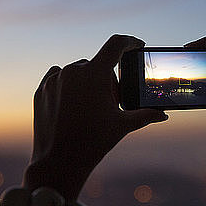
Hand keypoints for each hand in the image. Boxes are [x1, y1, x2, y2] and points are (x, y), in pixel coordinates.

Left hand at [24, 35, 167, 198]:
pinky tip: (73, 106)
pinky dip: (68, 86)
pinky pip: (59, 78)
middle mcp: (73, 71)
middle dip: (107, 79)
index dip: (130, 42)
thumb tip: (163, 114)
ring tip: (90, 108)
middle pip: (97, 65)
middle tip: (111, 103)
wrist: (59, 162)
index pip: (116, 45)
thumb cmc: (93, 143)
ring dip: (87, 82)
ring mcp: (54, 80)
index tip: (137, 45)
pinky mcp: (42, 90)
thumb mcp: (123, 126)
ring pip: (78, 72)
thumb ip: (145, 115)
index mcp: (94, 74)